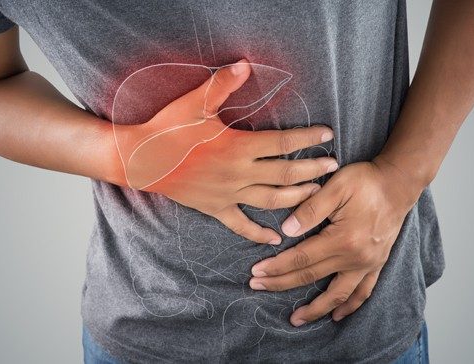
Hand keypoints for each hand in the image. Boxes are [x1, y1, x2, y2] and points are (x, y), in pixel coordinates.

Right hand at [115, 59, 337, 244]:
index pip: (283, 143)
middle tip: (333, 166)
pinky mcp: (215, 208)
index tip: (327, 135)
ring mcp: (228, 194)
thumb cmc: (168, 128)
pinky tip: (276, 239)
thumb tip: (246, 64)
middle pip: (285, 174)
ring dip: (297, 198)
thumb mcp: (195, 102)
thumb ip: (223, 83)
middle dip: (313, 171)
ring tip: (316, 194)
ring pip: (271, 201)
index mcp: (238, 146)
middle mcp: (239, 174)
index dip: (308, 139)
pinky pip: (241, 226)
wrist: (140, 159)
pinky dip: (259, 234)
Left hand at [248, 156, 424, 324]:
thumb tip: (286, 231)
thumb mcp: (336, 186)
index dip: (276, 267)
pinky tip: (336, 315)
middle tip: (257, 287)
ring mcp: (368, 264)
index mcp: (343, 239)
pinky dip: (349, 306)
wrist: (399, 183)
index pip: (301, 258)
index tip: (257, 272)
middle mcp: (356, 258)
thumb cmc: (366, 181)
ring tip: (295, 319)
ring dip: (315, 309)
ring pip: (338, 295)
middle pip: (312, 276)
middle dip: (281, 283)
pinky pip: (363, 292)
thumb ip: (310, 209)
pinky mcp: (377, 264)